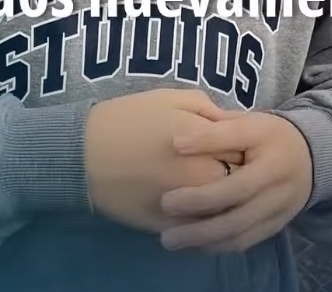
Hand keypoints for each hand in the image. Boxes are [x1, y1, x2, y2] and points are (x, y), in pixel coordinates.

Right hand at [84, 89, 244, 232]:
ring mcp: (189, 210)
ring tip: (215, 191)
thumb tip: (227, 123)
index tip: (238, 143)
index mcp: (208, 147)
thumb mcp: (170, 98)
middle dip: (237, 175)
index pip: (245, 152)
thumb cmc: (129, 119)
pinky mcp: (171, 229)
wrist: (86, 153)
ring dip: (224, 203)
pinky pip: (199, 232)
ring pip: (222, 213)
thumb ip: (206, 109)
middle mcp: (205, 182)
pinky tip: (198, 211)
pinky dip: (203, 223)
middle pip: (238, 185)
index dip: (243, 147)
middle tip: (228, 166)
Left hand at [159, 112, 312, 252]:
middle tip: (164, 204)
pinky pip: (245, 241)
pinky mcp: (275, 226)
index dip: (206, 141)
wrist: (311, 160)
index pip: (236, 137)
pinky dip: (217, 245)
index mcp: (268, 139)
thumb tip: (181, 135)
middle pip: (237, 194)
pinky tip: (193, 244)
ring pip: (240, 226)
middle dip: (199, 202)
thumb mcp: (249, 121)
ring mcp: (278, 205)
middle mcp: (276, 175)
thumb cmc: (268, 136)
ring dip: (203, 235)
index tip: (174, 143)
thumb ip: (219, 126)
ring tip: (170, 237)